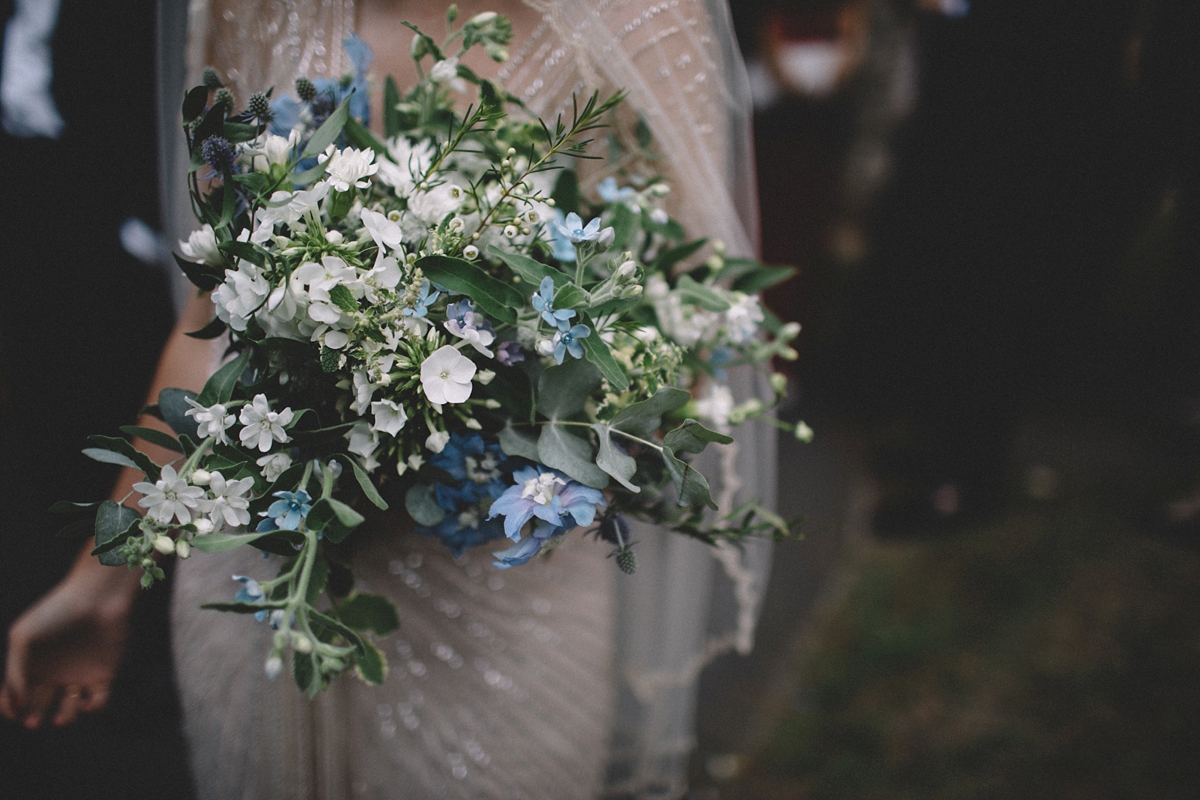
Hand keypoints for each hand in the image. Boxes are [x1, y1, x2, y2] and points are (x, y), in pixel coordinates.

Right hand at [0, 551, 138, 728]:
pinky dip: (92, 710)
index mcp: (31, 666)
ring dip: (65, 719)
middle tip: (33, 722)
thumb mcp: (23, 638)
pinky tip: (85, 703)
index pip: (14, 697)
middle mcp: (53, 674)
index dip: (9, 709)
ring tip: (61, 719)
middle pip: (39, 707)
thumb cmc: (56, 612)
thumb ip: (15, 673)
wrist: (96, 598)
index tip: (14, 712)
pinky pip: (98, 702)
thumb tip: (18, 705)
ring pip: (69, 710)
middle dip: (34, 718)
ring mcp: (78, 676)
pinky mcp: (103, 675)